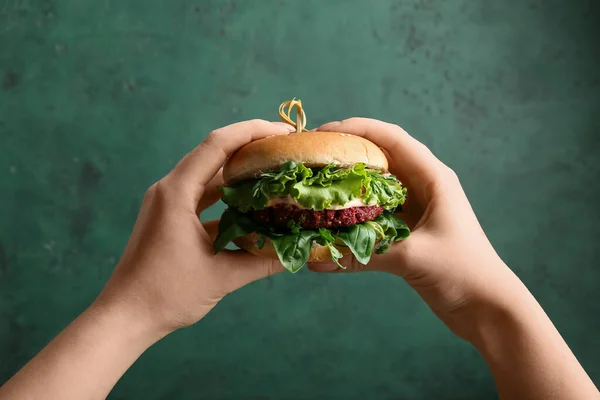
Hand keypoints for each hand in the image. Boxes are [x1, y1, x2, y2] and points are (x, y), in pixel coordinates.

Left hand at [96, 120, 291, 334]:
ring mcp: (166, 202)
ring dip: (238, 172)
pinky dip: (226, 195)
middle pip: (213, 153)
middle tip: (284, 150)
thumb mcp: (222, 278)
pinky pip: (201, 195)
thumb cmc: (167, 295)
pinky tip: (250, 204)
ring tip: (272, 171)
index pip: (218, 145)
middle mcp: (169, 189)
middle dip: (250, 147)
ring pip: (207, 175)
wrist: (125, 316)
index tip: (283, 131)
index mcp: (177, 193)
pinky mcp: (168, 217)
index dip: (252, 131)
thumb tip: (298, 252)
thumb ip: (262, 261)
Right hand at [310, 118, 522, 339]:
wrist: (486, 307)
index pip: (392, 138)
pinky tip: (331, 218)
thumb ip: (364, 254)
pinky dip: (355, 212)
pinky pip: (376, 212)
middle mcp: (424, 186)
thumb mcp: (412, 256)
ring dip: (349, 183)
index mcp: (434, 178)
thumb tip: (316, 259)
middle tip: (312, 156)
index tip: (323, 132)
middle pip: (381, 156)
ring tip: (316, 182)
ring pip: (376, 185)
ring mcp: (416, 208)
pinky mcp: (409, 229)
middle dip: (347, 152)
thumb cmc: (463, 272)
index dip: (357, 129)